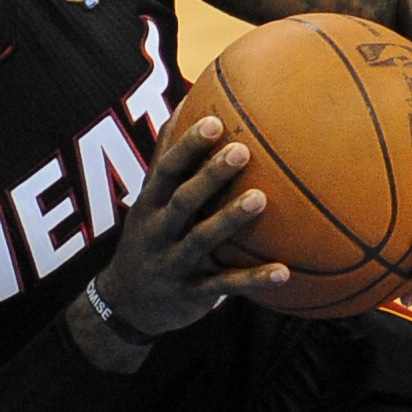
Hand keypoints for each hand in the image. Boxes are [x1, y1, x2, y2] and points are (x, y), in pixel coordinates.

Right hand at [88, 115, 288, 346]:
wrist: (126, 303)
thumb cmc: (149, 239)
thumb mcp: (148, 202)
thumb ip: (166, 162)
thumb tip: (183, 108)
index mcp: (151, 204)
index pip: (167, 170)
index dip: (188, 146)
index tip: (213, 121)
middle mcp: (160, 230)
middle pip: (183, 199)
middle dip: (209, 176)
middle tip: (242, 151)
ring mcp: (175, 262)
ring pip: (202, 239)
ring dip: (229, 219)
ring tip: (260, 199)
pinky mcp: (192, 293)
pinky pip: (225, 287)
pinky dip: (253, 280)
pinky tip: (284, 272)